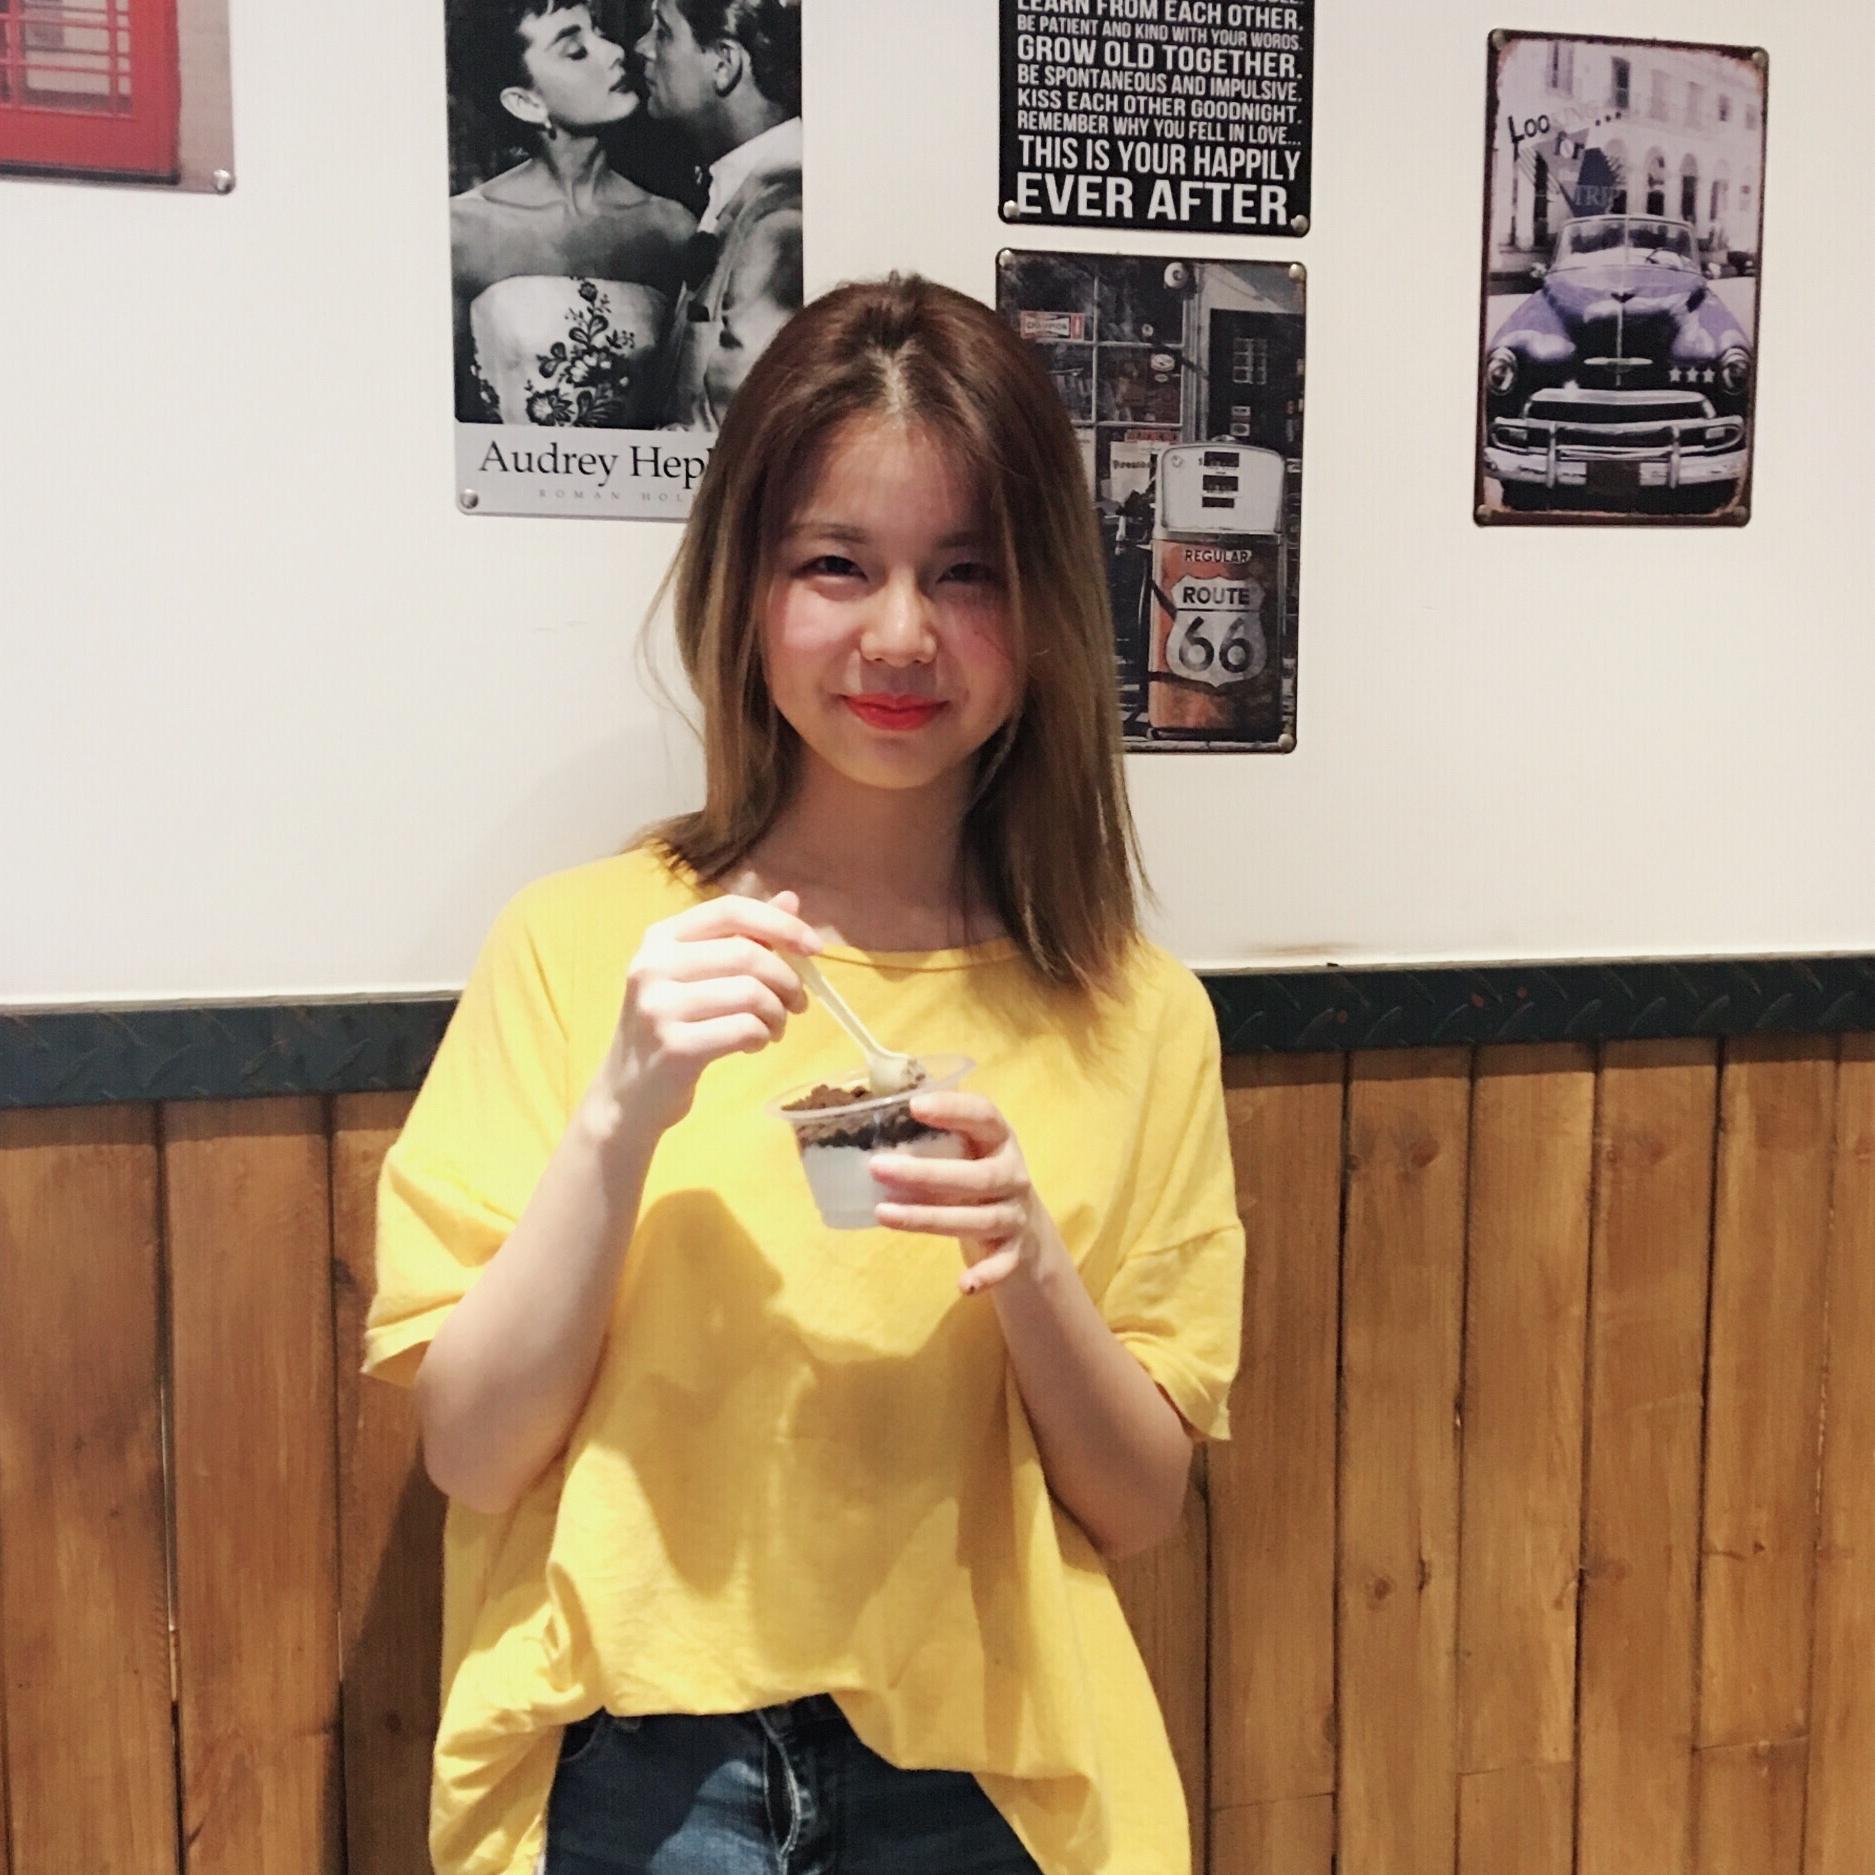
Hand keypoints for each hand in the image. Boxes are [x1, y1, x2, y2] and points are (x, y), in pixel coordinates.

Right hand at [590, 890, 820, 1135]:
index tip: (814, 948)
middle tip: (798, 1004)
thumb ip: (743, 937)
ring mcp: (659, 1006)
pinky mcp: (674, 1047)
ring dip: (777, 1013)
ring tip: (775, 1028)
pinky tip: (754, 1044)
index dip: (779, 924)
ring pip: (751, 993)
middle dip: (787, 979)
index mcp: (661, 937)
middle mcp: (654, 964)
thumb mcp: (698, 975)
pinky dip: (762, 1036)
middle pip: (746, 954)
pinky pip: (744, 1029)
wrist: (628, 1092)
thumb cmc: (672, 1026)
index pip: (730, 910)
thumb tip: (791, 901)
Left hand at [869, 1092, 1056, 1294]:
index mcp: (1000, 1140)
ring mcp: (1015, 1215)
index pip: (984, 1116)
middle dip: (926, 1174)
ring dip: (929, 1218)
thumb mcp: (966, 1148)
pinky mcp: (1015, 1252)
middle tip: (876, 1167)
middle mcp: (1012, 1175)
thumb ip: (933, 1132)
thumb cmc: (978, 1176)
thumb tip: (871, 1105)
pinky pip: (1002, 1264)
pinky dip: (986, 1274)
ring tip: (883, 1213)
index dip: (953, 1108)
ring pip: (977, 1220)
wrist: (1025, 1229)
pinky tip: (962, 1284)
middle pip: (976, 1177)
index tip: (913, 1106)